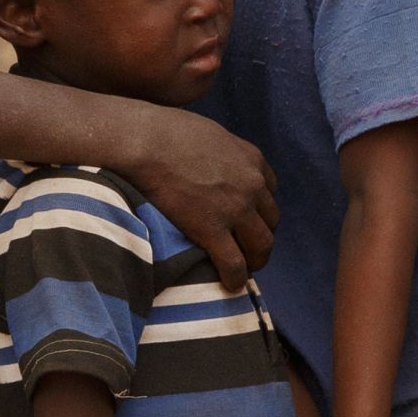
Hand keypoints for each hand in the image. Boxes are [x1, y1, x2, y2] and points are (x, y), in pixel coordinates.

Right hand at [114, 103, 273, 290]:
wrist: (147, 142)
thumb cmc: (168, 131)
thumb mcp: (211, 133)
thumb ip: (223, 153)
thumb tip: (214, 162)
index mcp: (252, 159)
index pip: (270, 192)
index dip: (261, 210)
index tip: (250, 219)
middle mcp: (251, 185)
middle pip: (270, 221)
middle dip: (262, 237)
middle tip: (248, 248)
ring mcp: (235, 209)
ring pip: (261, 245)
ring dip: (256, 260)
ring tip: (245, 270)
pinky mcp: (213, 230)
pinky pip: (234, 262)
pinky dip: (236, 277)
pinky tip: (230, 285)